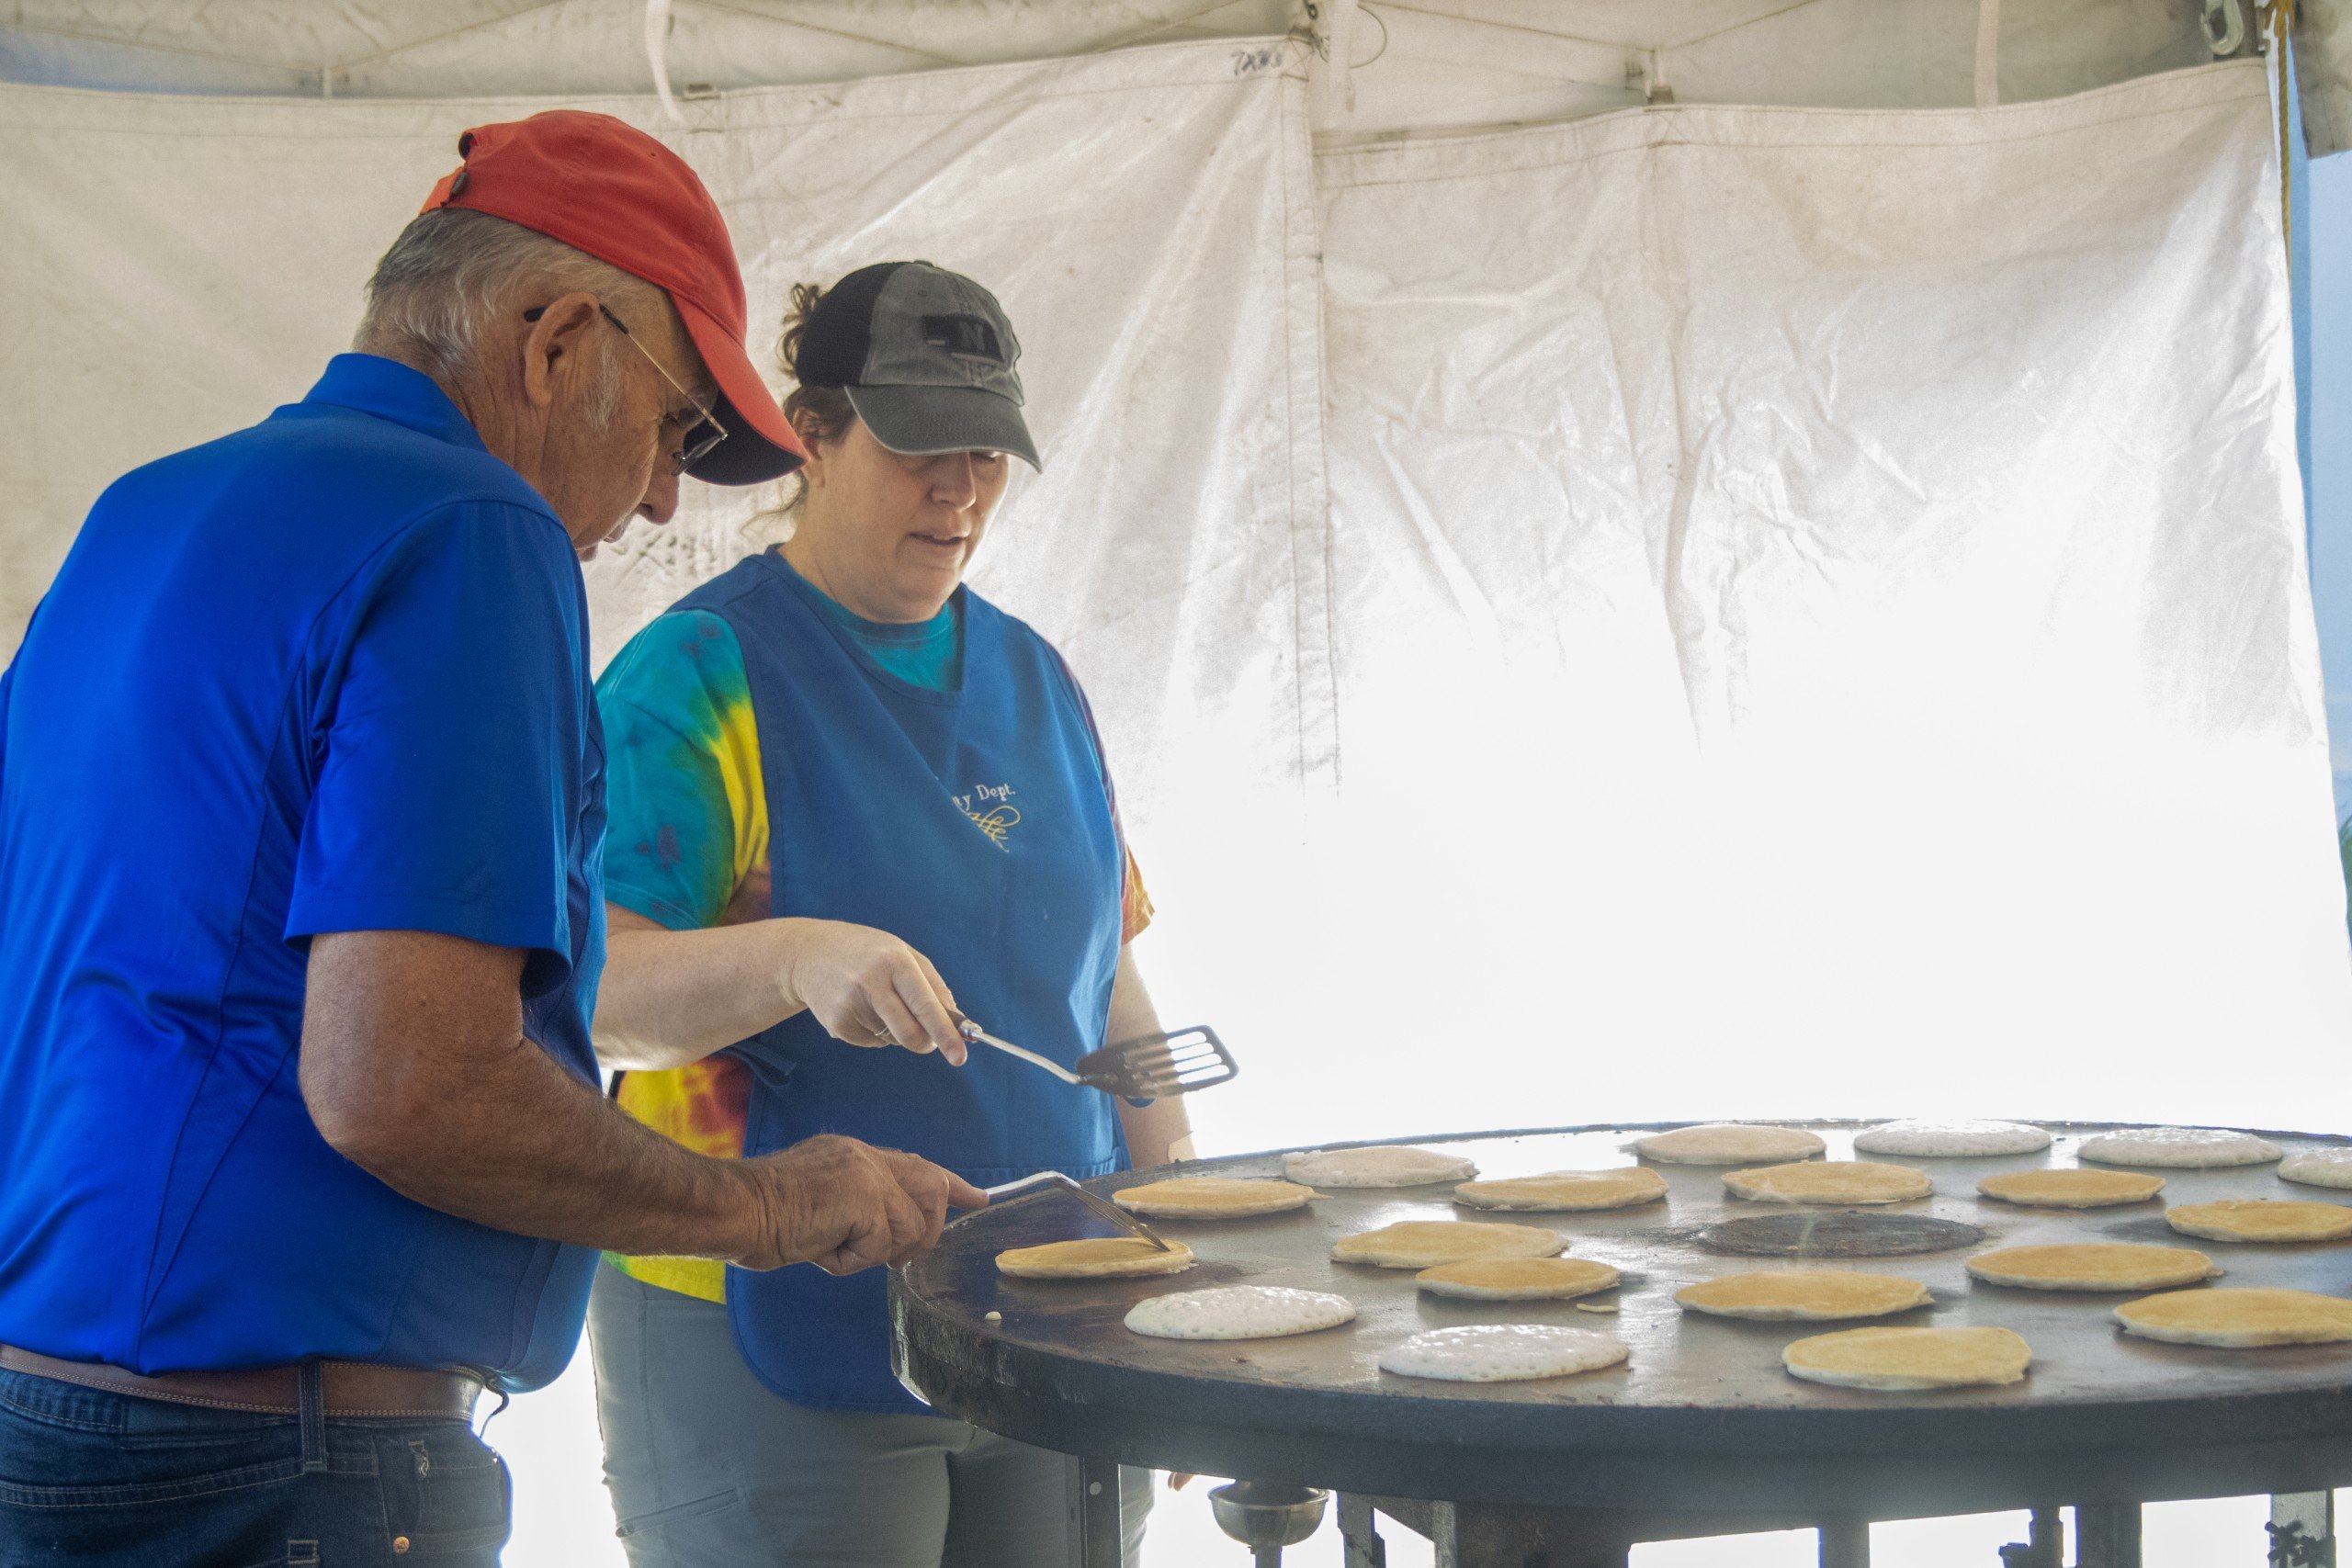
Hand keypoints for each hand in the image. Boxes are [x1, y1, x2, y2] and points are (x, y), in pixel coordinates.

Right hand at [729, 1134, 988, 1273]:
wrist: (733, 1208)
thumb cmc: (760, 1215)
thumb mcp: (818, 1206)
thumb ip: (855, 1209)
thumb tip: (887, 1239)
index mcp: (854, 1155)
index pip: (916, 1166)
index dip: (950, 1184)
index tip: (976, 1197)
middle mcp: (865, 1156)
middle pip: (930, 1192)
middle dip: (920, 1234)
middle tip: (885, 1256)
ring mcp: (866, 1173)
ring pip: (909, 1229)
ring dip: (873, 1253)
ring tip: (831, 1245)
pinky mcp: (863, 1197)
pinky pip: (882, 1245)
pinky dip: (852, 1261)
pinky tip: (821, 1248)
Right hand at [775, 919, 967, 1062]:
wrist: (809, 953)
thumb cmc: (867, 953)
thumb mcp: (902, 954)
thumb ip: (933, 986)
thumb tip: (957, 1022)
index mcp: (895, 961)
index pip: (925, 1005)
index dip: (945, 1033)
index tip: (960, 1056)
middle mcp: (871, 982)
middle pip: (909, 1033)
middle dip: (926, 1044)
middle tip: (929, 1042)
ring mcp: (850, 1005)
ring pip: (892, 1039)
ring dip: (895, 1030)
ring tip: (876, 1002)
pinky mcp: (837, 1024)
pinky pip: (872, 1043)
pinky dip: (875, 1033)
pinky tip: (859, 1009)